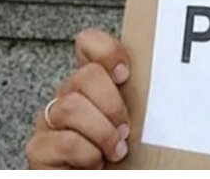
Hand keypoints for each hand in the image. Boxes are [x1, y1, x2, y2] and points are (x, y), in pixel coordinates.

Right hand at [26, 29, 131, 168]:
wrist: (112, 177)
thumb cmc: (131, 157)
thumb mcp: (142, 120)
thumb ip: (143, 96)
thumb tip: (170, 77)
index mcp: (93, 85)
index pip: (88, 44)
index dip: (107, 51)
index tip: (125, 74)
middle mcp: (68, 97)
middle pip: (85, 75)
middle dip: (112, 104)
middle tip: (126, 128)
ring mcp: (50, 123)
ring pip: (71, 106)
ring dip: (103, 133)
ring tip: (116, 151)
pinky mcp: (39, 151)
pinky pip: (65, 141)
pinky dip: (89, 155)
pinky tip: (95, 164)